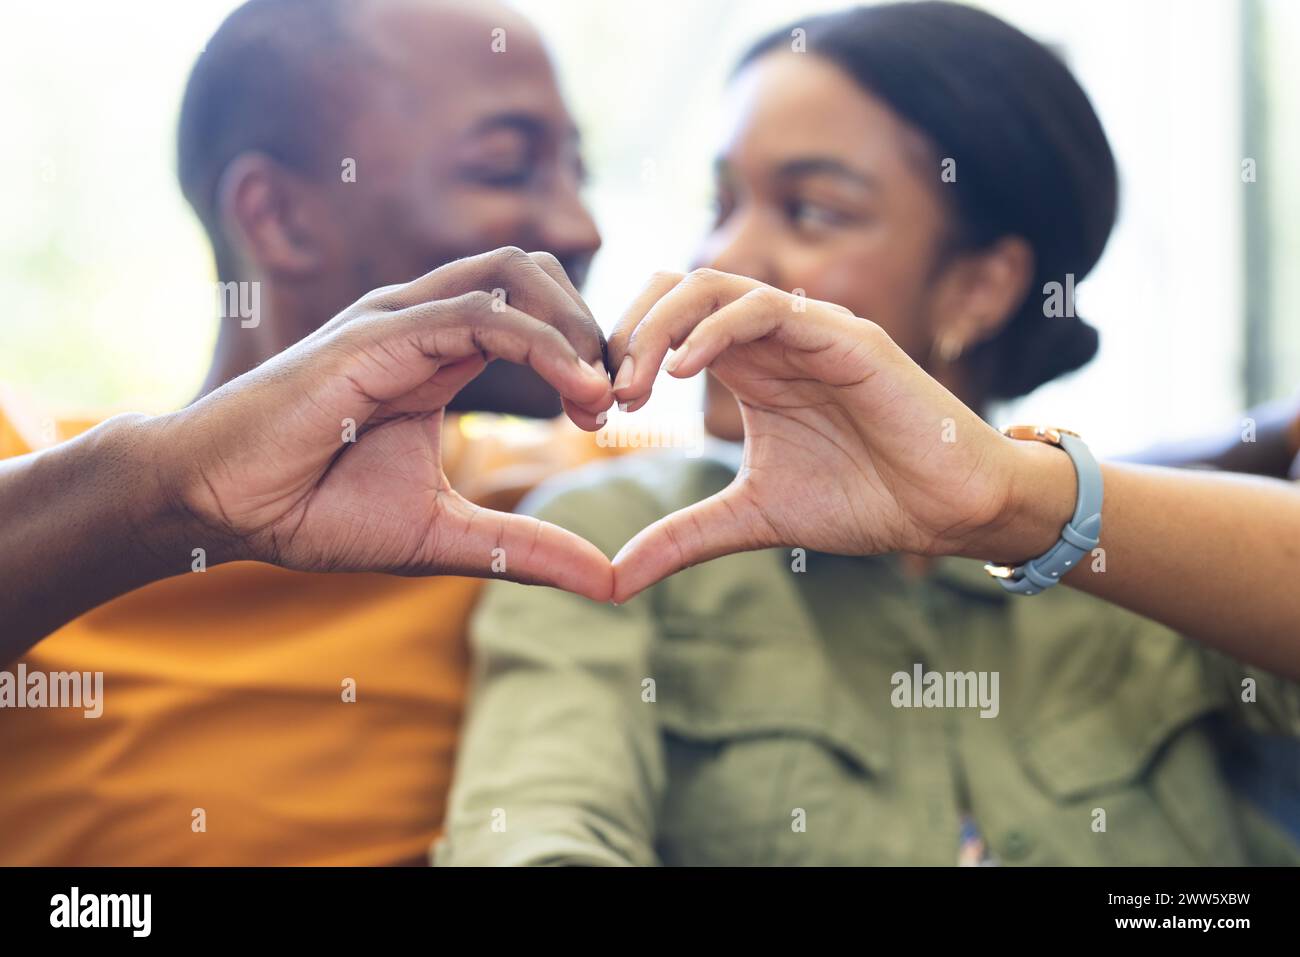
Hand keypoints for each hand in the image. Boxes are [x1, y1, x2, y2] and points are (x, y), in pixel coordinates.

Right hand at [153, 248, 616, 599]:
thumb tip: (612, 583)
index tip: (611, 418)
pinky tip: (576, 393)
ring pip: (514, 273)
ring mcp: (399, 321)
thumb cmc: (313, 512)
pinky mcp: (377, 336)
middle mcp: (423, 323)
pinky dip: (542, 344)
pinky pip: (478, 314)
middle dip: (594, 328)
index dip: (587, 353)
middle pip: (536, 273)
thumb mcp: (446, 535)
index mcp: (439, 356)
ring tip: (599, 396)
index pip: (536, 313)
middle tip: (617, 402)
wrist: (221, 506)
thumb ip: (527, 549)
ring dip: (576, 326)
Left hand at [606, 269, 1052, 601]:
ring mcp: (807, 330)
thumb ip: (684, 536)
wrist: (947, 510)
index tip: (594, 414)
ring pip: (712, 285)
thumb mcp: (752, 518)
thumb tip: (615, 580)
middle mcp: (771, 338)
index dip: (619, 356)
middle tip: (603, 397)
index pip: (664, 323)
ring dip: (659, 329)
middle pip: (675, 289)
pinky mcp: (844, 337)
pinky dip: (714, 330)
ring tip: (633, 388)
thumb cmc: (864, 500)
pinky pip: (766, 307)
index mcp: (747, 366)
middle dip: (626, 333)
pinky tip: (681, 375)